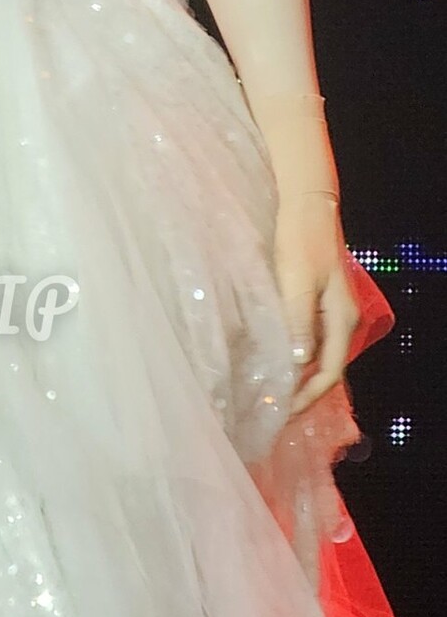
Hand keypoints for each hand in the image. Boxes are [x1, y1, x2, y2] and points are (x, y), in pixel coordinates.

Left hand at [273, 192, 361, 415]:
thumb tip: (300, 363)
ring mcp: (333, 309)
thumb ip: (299, 321)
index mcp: (342, 318)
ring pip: (320, 354)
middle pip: (327, 367)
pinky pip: (312, 338)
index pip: (329, 372)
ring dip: (300, 375)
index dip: (308, 396)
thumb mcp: (297, 281)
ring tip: (274, 391)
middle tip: (275, 409)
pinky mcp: (320, 300)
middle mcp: (343, 319)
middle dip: (304, 392)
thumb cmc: (301, 240)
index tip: (283, 412)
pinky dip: (297, 354)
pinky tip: (278, 359)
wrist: (307, 204)